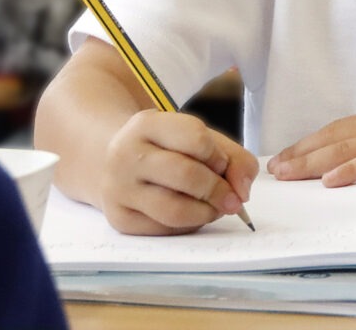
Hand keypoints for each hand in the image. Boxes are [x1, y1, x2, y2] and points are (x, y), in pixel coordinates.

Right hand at [101, 110, 258, 234]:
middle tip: (234, 199)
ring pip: (173, 210)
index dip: (218, 156)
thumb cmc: (165, 147)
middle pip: (185, 175)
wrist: (112, 159)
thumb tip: (243, 191)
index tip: (223, 164)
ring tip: (217, 208)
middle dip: (218, 190)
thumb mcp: (197, 137)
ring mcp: (118, 189)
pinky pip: (164, 230)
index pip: (195, 138)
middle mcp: (126, 154)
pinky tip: (194, 215)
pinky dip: (189, 226)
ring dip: (206, 213)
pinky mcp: (119, 219)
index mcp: (147, 124)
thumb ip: (233, 157)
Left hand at [268, 94, 355, 186]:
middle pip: (335, 137)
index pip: (342, 128)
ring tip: (287, 173)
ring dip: (313, 161)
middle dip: (302, 152)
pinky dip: (350, 169)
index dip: (313, 141)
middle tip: (274, 167)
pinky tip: (331, 179)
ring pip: (346, 148)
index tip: (289, 153)